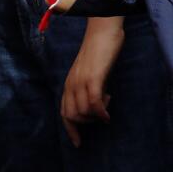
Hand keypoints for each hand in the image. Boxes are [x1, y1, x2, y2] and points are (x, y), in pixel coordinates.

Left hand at [60, 17, 124, 147]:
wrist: (104, 29)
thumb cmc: (101, 48)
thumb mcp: (92, 71)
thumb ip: (90, 86)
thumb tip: (97, 102)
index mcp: (70, 82)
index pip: (64, 112)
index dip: (71, 130)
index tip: (79, 143)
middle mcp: (72, 83)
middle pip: (71, 116)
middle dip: (86, 124)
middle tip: (101, 115)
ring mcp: (81, 81)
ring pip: (82, 113)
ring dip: (96, 116)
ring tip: (107, 103)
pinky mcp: (93, 78)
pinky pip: (93, 104)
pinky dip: (101, 113)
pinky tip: (108, 114)